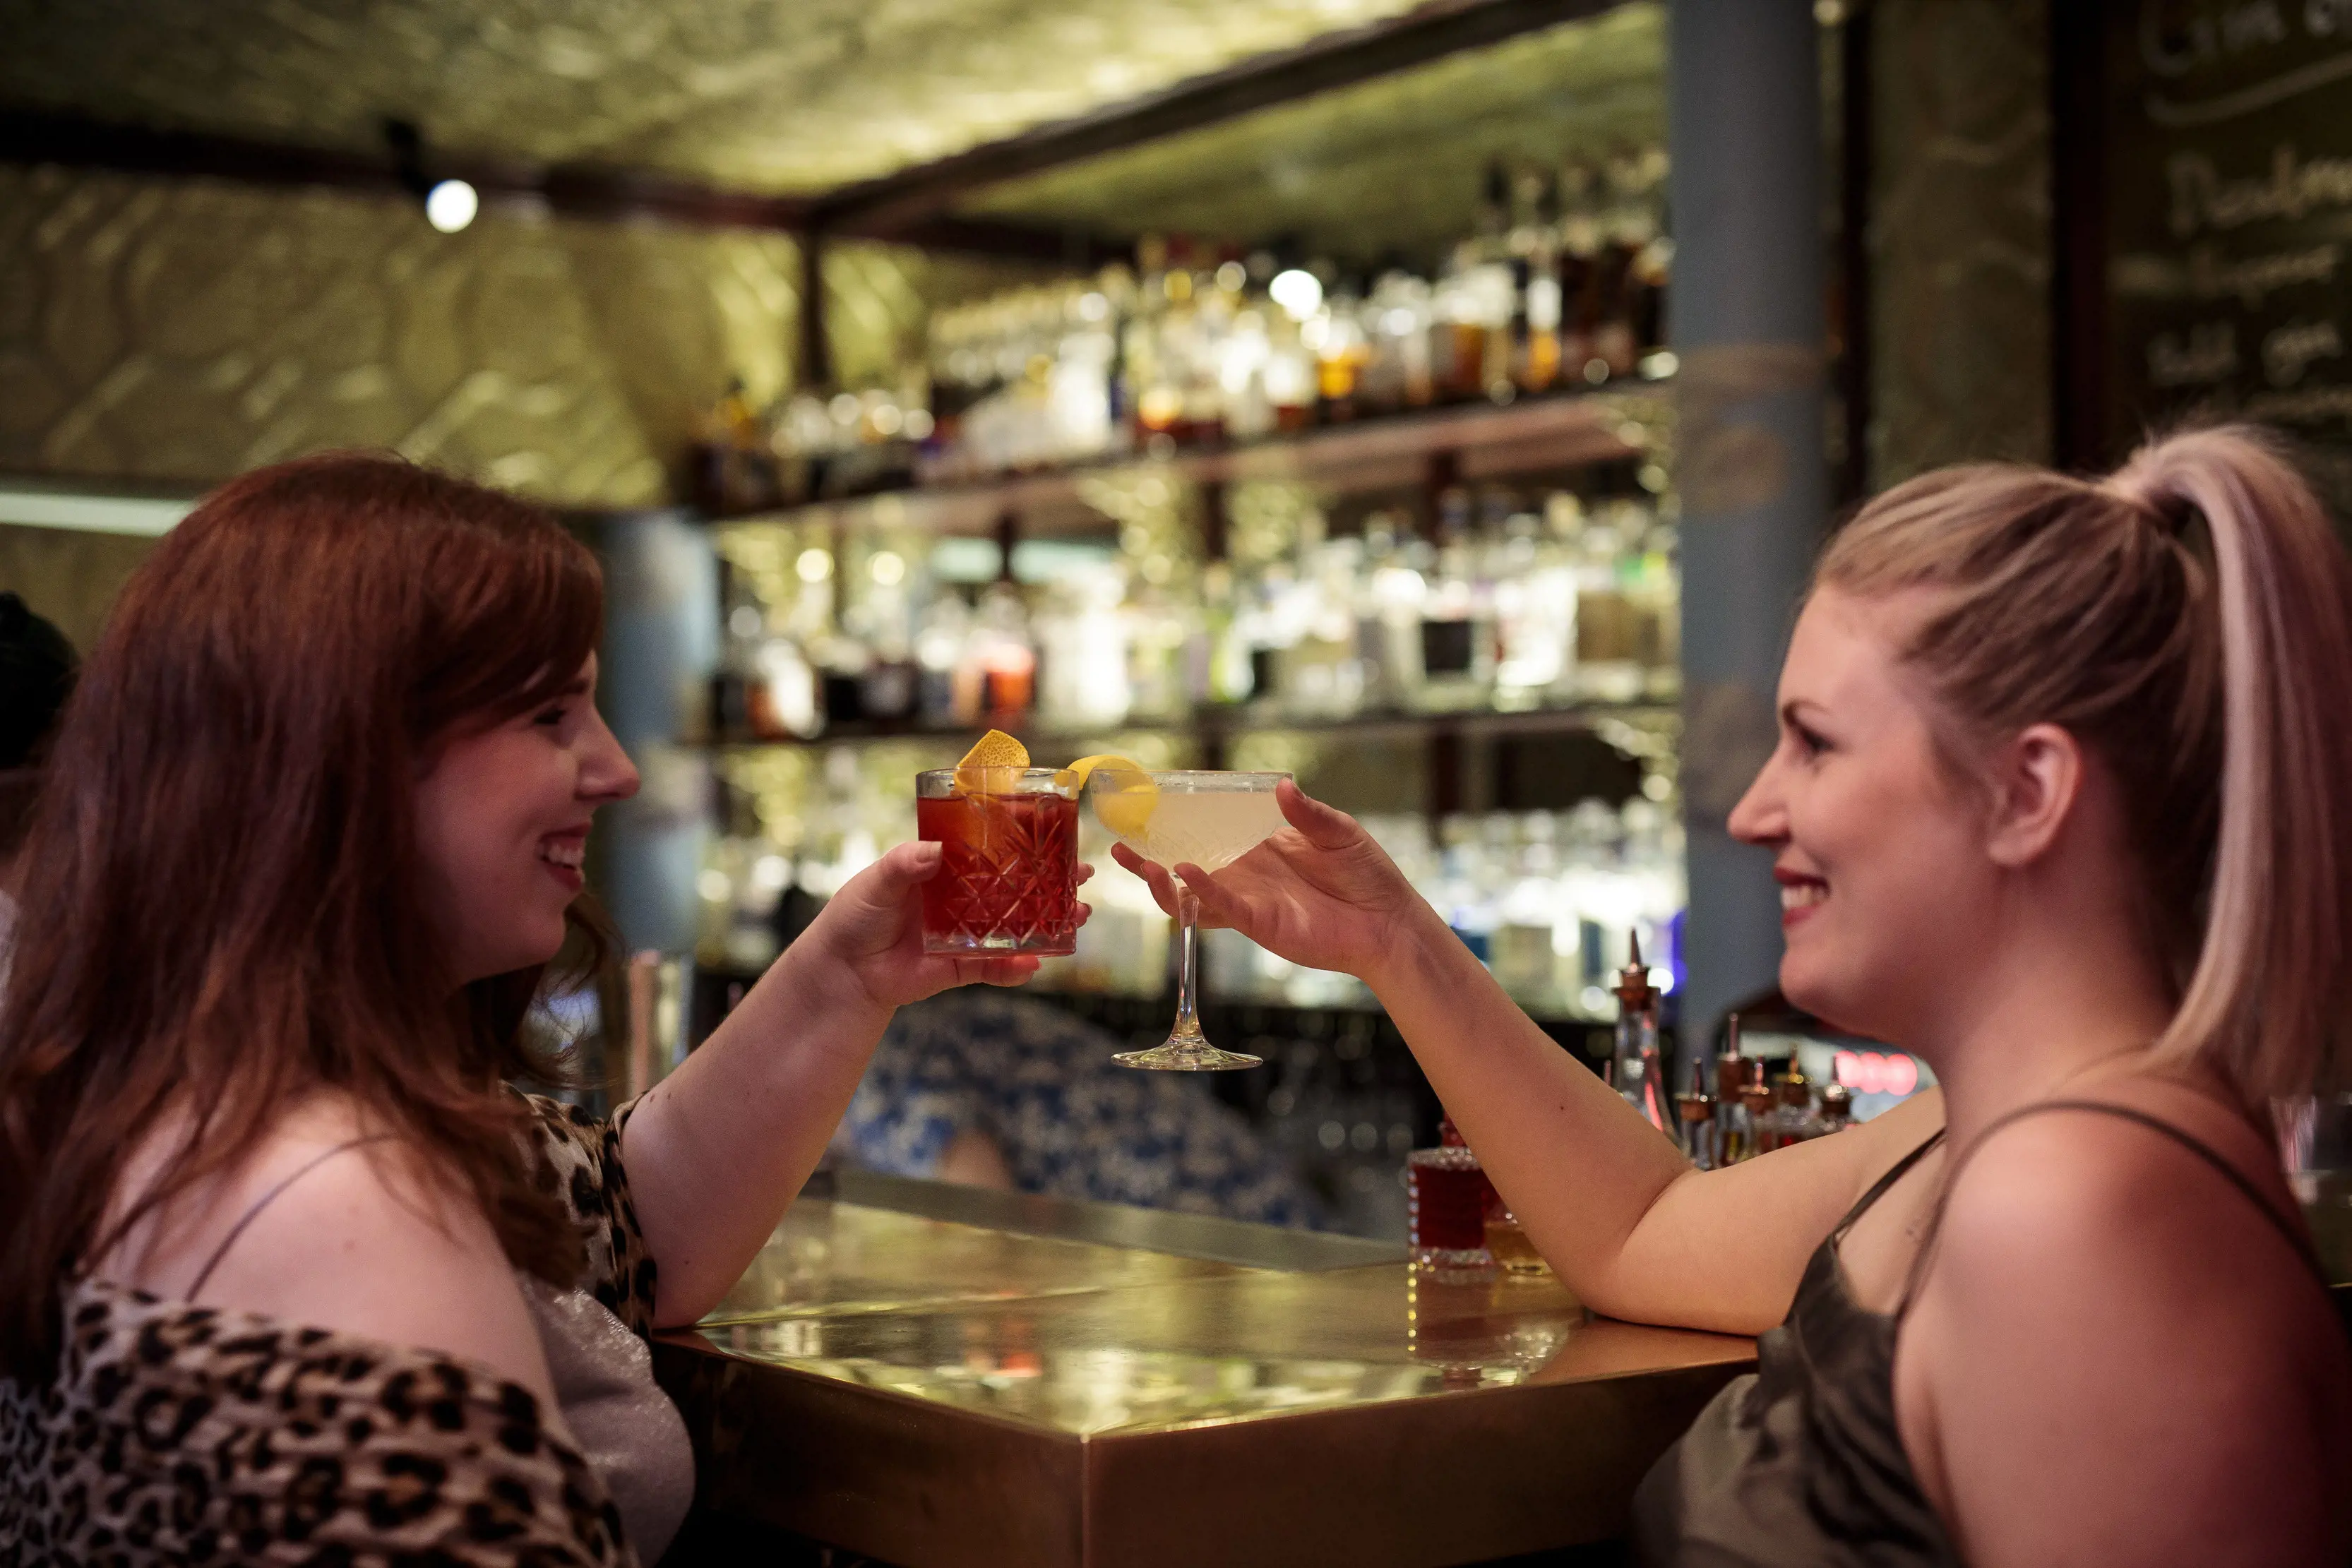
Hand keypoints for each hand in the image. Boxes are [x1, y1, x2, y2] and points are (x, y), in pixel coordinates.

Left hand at [799, 840, 1094, 1010]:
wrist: (842, 969)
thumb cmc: (855, 915)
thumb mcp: (877, 881)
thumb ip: (905, 864)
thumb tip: (935, 851)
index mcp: (947, 870)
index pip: (993, 853)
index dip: (1025, 846)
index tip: (1058, 837)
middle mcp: (963, 900)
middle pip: (1015, 890)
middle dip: (1051, 885)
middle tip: (1083, 879)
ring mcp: (966, 934)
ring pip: (1015, 928)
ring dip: (1047, 924)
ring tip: (1078, 918)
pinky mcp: (960, 967)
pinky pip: (994, 968)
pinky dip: (1015, 968)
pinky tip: (1036, 964)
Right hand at [1110, 780, 1424, 984]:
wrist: (1390, 921)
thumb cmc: (1367, 875)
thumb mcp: (1337, 831)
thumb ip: (1307, 813)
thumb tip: (1282, 786)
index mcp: (1259, 849)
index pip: (1209, 835)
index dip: (1178, 824)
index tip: (1148, 806)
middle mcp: (1246, 876)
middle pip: (1186, 869)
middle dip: (1149, 859)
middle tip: (1118, 842)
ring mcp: (1249, 902)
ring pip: (1192, 896)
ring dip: (1162, 882)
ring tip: (1138, 862)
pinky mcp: (1260, 924)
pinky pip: (1221, 909)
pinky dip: (1200, 892)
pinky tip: (1183, 872)